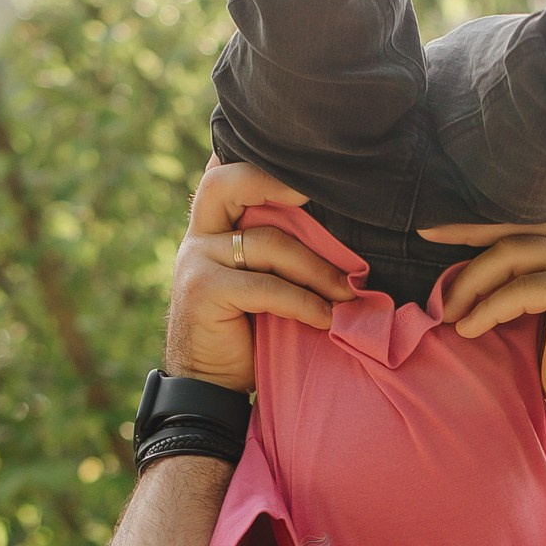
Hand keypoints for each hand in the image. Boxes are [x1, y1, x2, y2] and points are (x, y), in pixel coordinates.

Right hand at [166, 162, 353, 387]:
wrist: (209, 386)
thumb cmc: (246, 331)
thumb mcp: (262, 281)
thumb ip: (278, 250)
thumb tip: (345, 229)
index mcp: (211, 225)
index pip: (226, 173)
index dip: (257, 159)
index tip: (307, 160)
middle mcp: (198, 235)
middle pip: (228, 184)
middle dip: (275, 180)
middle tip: (328, 192)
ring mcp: (196, 260)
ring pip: (268, 243)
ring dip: (318, 268)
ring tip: (349, 292)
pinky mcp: (204, 290)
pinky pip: (267, 286)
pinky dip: (304, 302)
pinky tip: (327, 318)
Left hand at [420, 213, 545, 428]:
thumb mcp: (543, 304)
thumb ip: (524, 271)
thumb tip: (465, 252)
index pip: (531, 213)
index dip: (485, 215)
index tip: (441, 224)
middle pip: (518, 222)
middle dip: (468, 230)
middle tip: (427, 235)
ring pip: (513, 250)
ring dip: (472, 281)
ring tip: (449, 310)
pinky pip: (520, 288)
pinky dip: (488, 309)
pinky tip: (468, 329)